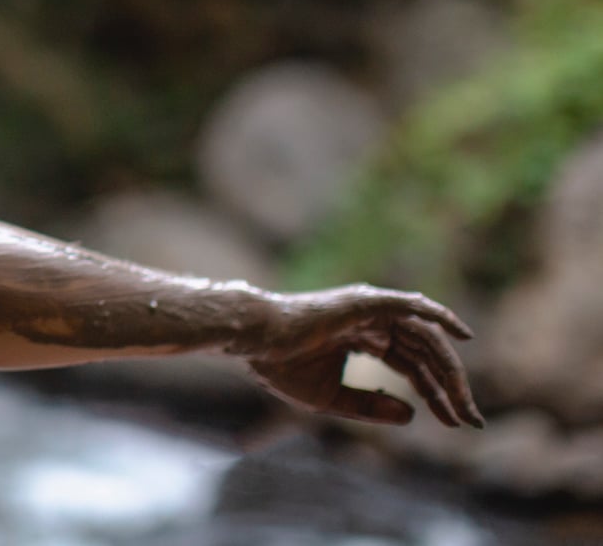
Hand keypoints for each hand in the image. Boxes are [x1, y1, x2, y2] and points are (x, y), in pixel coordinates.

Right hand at [236, 284, 483, 427]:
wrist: (254, 342)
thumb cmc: (281, 366)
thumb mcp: (333, 398)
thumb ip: (372, 406)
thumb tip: (413, 415)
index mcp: (362, 339)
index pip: (412, 366)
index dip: (436, 395)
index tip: (456, 423)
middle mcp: (371, 322)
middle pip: (425, 354)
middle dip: (451, 387)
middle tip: (472, 418)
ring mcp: (369, 310)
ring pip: (424, 337)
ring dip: (450, 368)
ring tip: (466, 400)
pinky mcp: (365, 302)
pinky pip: (410, 306)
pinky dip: (438, 314)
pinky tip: (462, 334)